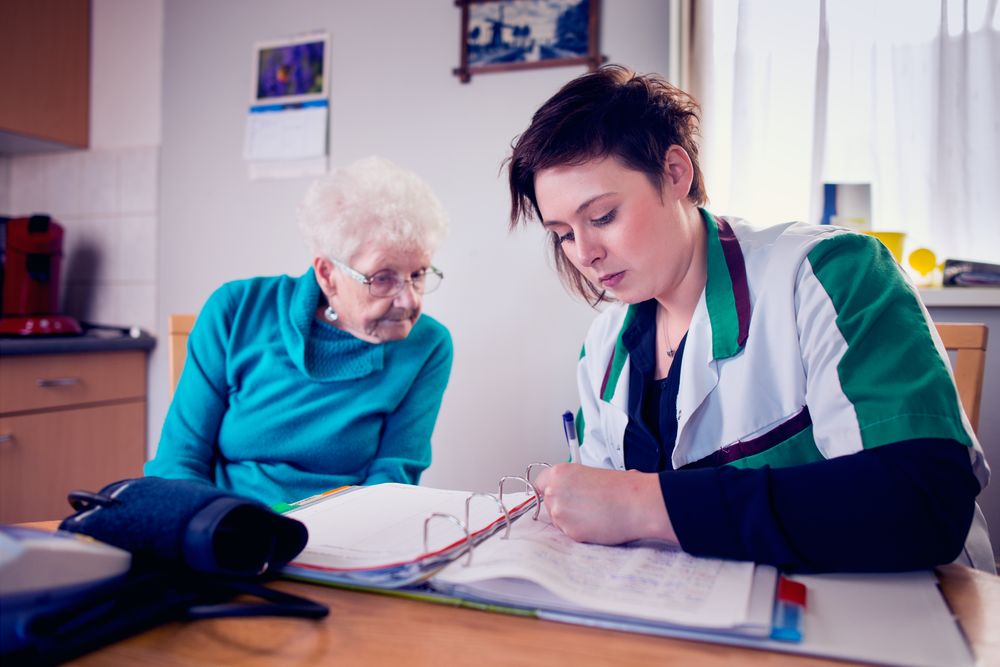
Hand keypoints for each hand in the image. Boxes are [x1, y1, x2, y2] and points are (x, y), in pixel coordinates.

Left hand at [533, 464, 677, 544]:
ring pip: (558, 520)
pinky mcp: (570, 532)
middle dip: (562, 506)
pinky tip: (597, 524)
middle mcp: (554, 491)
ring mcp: (560, 513)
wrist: (638, 503)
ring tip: (595, 514)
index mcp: (559, 473)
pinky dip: (581, 531)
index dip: (550, 491)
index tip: (557, 496)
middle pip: (547, 503)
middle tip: (585, 506)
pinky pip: (569, 534)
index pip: (539, 484)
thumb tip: (568, 492)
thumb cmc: (623, 487)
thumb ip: (572, 483)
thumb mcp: (591, 474)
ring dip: (571, 520)